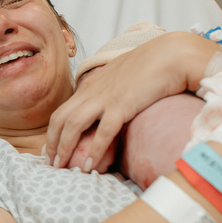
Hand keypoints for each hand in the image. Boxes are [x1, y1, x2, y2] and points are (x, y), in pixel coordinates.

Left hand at [47, 32, 217, 169]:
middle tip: (50, 162)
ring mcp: (105, 98)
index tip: (51, 149)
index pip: (62, 110)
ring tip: (61, 167)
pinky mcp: (122, 105)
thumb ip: (109, 91)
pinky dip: (94, 150)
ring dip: (64, 148)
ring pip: (73, 125)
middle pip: (60, 119)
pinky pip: (103, 132)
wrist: (171, 55)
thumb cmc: (152, 66)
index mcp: (91, 85)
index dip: (53, 131)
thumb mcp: (120, 77)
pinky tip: (90, 165)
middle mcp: (92, 91)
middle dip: (51, 142)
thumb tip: (108, 109)